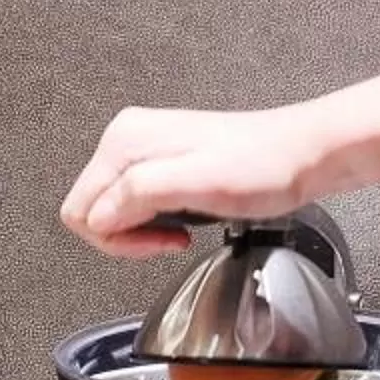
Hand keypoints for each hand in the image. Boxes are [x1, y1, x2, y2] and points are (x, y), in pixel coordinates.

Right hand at [59, 104, 333, 256]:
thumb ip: (138, 195)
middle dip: (126, 237)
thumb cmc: (261, 167)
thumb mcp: (196, 184)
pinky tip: (184, 219)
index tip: (157, 240)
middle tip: (168, 238)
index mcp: (125, 142)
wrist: (299, 155)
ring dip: (143, 231)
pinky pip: (136, 204)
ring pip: (113, 211)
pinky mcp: (162, 162)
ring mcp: (144, 150)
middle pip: (92, 210)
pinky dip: (156, 221)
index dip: (116, 239)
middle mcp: (127, 139)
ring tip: (181, 228)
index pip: (80, 210)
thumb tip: (101, 217)